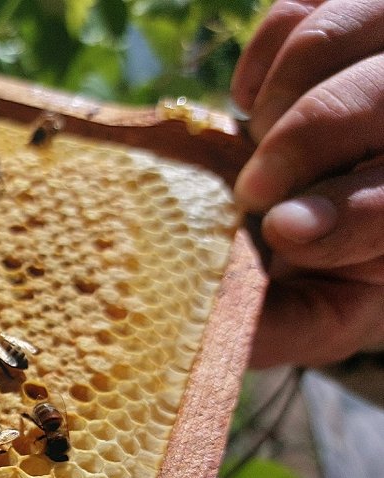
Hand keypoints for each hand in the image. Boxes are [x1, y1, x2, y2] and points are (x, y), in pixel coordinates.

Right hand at [229, 0, 383, 366]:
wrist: (344, 199)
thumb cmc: (337, 268)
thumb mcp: (325, 313)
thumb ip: (283, 325)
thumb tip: (229, 301)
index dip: (346, 218)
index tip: (280, 231)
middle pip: (373, 99)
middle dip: (298, 146)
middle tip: (253, 193)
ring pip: (331, 39)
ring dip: (273, 102)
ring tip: (258, 147)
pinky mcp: (350, 12)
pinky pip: (299, 7)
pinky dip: (262, 59)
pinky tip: (260, 107)